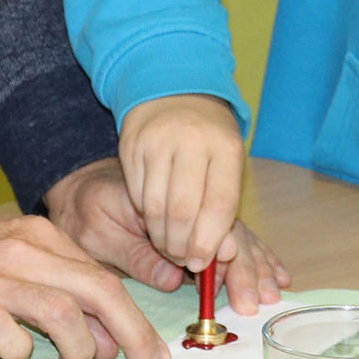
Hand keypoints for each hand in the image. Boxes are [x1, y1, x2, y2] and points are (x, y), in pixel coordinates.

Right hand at [0, 208, 169, 358]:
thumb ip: (63, 292)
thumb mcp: (17, 262)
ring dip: (78, 348)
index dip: (135, 319)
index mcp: (42, 237)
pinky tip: (14, 355)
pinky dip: (20, 352)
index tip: (152, 352)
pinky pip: (7, 334)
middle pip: (97, 291)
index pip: (105, 278)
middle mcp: (23, 252)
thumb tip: (107, 338)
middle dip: (132, 334)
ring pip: (61, 312)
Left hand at [46, 155, 291, 314]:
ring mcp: (202, 209)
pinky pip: (238, 238)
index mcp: (162, 196)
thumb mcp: (96, 232)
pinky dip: (259, 257)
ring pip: (238, 235)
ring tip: (275, 290)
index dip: (214, 246)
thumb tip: (175, 280)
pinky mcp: (206, 221)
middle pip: (226, 229)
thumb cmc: (83, 209)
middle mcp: (190, 198)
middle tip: (256, 297)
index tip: (226, 265)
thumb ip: (133, 255)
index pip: (198, 218)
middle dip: (243, 264)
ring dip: (257, 264)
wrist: (82, 183)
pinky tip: (277, 275)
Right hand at [118, 93, 247, 270]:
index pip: (219, 204)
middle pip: (184, 211)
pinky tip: (153, 220)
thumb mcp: (225, 165)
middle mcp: (193, 141)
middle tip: (182, 258)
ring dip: (161, 237)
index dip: (210, 241)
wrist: (172, 95)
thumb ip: (222, 211)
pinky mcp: (132, 146)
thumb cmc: (207, 141)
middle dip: (181, 245)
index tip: (202, 263)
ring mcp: (159, 141)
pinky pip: (137, 195)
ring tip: (168, 244)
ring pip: (155, 208)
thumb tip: (218, 258)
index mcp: (226, 147)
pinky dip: (145, 217)